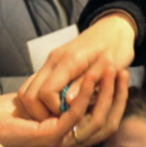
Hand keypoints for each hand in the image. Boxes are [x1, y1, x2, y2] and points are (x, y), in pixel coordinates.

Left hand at [0, 67, 128, 146]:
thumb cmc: (9, 115)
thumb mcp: (43, 100)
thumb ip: (64, 96)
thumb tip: (83, 81)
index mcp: (71, 138)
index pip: (106, 122)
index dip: (117, 99)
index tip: (122, 74)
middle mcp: (70, 144)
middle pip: (107, 123)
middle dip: (118, 95)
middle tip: (122, 70)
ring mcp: (61, 143)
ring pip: (95, 120)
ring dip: (105, 92)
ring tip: (110, 69)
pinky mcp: (49, 138)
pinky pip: (75, 115)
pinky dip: (85, 95)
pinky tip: (90, 77)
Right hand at [17, 14, 135, 120]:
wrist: (114, 28)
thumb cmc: (115, 47)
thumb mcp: (107, 68)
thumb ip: (86, 85)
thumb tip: (67, 103)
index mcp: (68, 60)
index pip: (46, 92)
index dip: (56, 109)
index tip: (72, 115)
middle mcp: (53, 60)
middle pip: (31, 93)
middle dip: (44, 111)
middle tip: (64, 118)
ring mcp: (50, 62)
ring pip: (29, 90)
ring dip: (41, 106)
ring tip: (63, 112)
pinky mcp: (52, 65)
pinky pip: (37, 85)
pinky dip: (43, 99)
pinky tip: (61, 103)